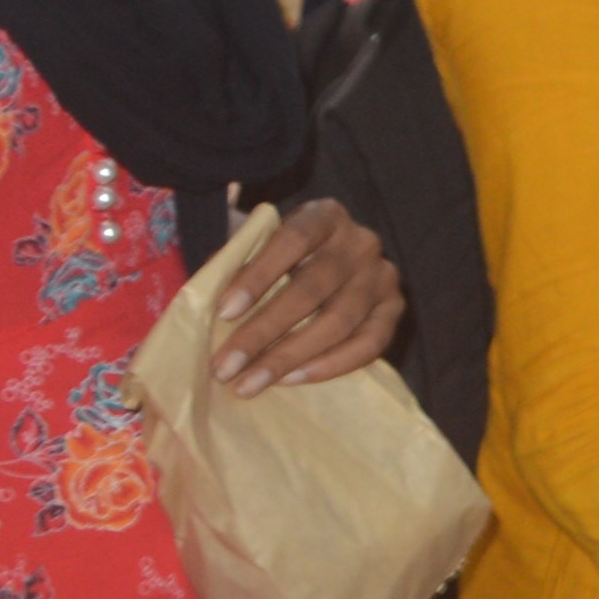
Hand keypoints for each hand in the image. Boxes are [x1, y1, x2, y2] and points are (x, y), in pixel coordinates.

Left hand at [211, 200, 404, 393]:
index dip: (258, 276)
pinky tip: (292, 380)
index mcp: (325, 215)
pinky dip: (330, 366)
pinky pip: (369, 344)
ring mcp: (383, 276)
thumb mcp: (256, 245)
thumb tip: (203, 300)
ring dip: (290, 357)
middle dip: (264, 331)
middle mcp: (361, 242)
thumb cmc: (280, 258)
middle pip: (313, 287)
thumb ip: (234, 262)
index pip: (293, 240)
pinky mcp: (394, 308)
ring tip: (250, 384)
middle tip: (226, 367)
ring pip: (339, 321)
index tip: (223, 312)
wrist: (327, 262)